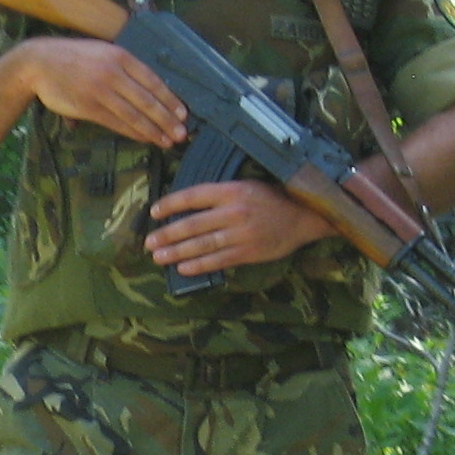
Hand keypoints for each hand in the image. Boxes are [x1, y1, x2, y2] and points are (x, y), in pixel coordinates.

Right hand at [20, 38, 187, 145]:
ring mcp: (100, 90)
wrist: (38, 63)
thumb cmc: (72, 58)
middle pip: (147, 100)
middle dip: (167, 119)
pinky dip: (133, 132)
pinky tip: (145, 138)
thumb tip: (146, 87)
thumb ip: (122, 66)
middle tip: (182, 134)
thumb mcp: (102, 52)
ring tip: (168, 141)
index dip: (170, 100)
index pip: (153, 81)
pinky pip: (117, 122)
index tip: (183, 114)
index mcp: (120, 56)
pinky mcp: (88, 106)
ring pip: (134, 114)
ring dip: (154, 130)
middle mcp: (113, 72)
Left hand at [145, 178, 331, 271]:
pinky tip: (182, 268)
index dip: (171, 204)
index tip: (154, 212)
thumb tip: (186, 207)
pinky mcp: (249, 252)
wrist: (305, 217)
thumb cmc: (272, 199)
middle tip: (149, 242)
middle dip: (167, 234)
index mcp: (232, 190)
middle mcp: (235, 211)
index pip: (193, 196)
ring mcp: (242, 233)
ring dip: (177, 252)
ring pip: (203, 244)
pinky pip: (219, 260)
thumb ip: (219, 195)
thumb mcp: (246, 186)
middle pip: (193, 224)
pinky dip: (199, 265)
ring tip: (159, 256)